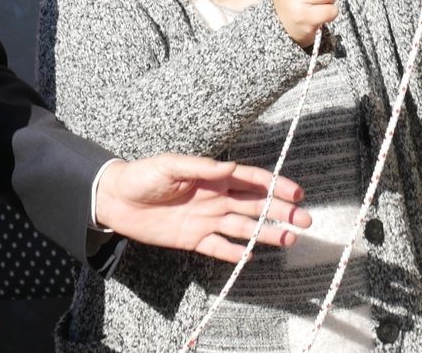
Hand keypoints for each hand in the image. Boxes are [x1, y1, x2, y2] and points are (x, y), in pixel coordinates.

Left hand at [95, 154, 313, 262]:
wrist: (116, 199)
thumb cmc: (142, 175)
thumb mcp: (170, 165)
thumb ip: (201, 167)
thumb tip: (231, 168)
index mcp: (213, 177)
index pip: (251, 180)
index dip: (275, 185)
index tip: (297, 193)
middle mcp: (215, 198)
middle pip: (255, 205)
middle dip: (281, 212)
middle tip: (306, 220)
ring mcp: (206, 219)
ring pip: (243, 227)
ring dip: (266, 233)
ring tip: (290, 240)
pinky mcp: (193, 239)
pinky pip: (219, 247)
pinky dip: (234, 252)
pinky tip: (250, 256)